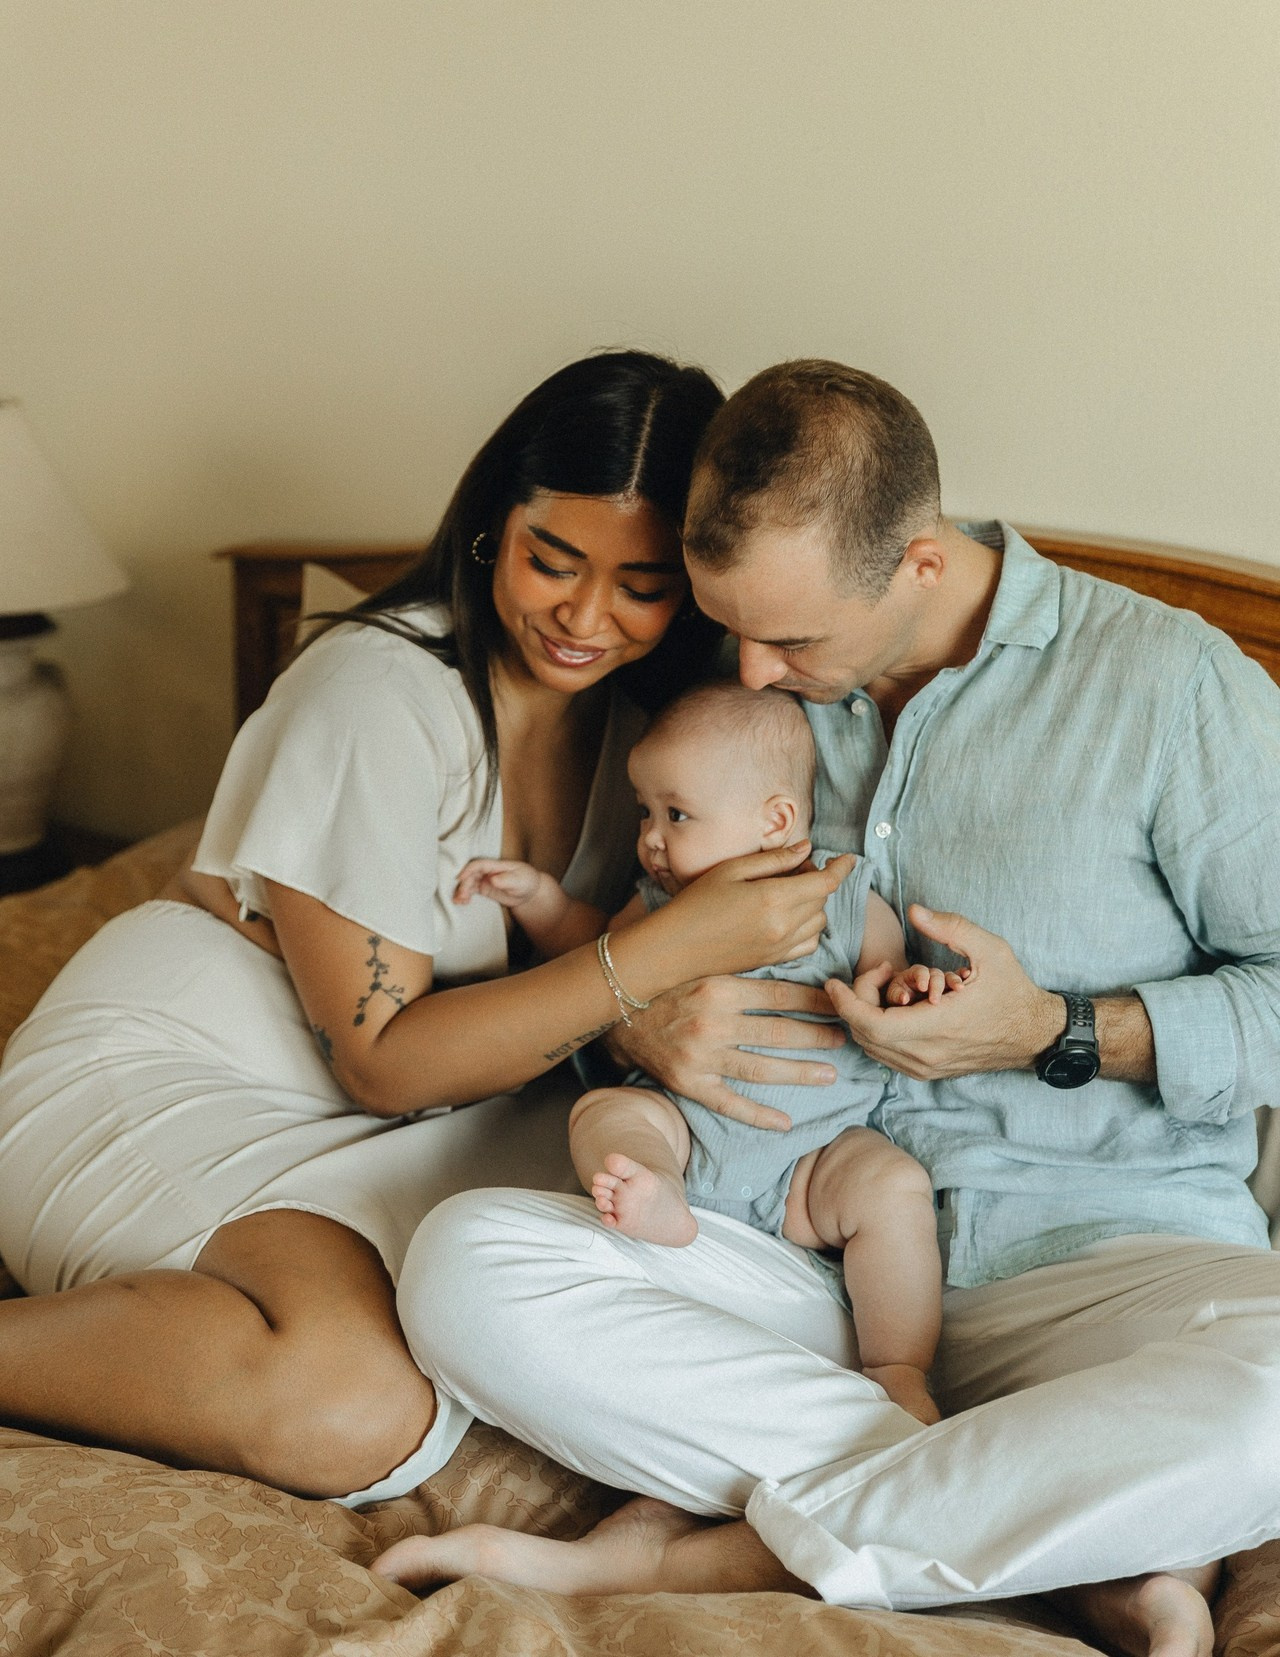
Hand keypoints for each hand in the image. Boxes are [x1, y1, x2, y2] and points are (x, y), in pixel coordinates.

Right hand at [454, 858, 541, 908]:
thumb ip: (506, 880)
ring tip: (459, 902)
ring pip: (469, 883)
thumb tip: (492, 879)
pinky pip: (471, 891)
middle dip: (464, 885)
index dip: (468, 870)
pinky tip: (462, 903)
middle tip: (461, 896)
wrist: (530, 892)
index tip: (460, 878)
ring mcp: (485, 880)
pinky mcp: (484, 888)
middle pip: (471, 875)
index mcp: (496, 865)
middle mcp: (488, 871)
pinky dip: (465, 896)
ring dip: (462, 891)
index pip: (478, 864)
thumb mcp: (519, 880)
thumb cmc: (527, 881)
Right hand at [604, 974, 847, 1130]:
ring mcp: (701, 1057)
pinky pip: (729, 1104)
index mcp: (719, 987)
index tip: (840, 1006)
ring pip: (761, 1069)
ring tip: (830, 1075)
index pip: (781, 996)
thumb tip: (794, 971)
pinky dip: (758, 1116)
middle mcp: (712, 1023)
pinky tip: (785, 1123)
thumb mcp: (706, 966)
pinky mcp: (689, 1084)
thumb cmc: (670, 986)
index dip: (816, 1001)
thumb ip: (745, 971)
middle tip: (844, 1040)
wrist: (618, 1014)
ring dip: (800, 1073)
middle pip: (778, 1033)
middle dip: (817, 1037)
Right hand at [660, 841, 858, 979]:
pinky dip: (809, 928)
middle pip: (823, 900)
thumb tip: (806, 849)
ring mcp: (779, 947)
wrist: (674, 948)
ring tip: (789, 892)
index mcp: (773, 899)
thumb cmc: (695, 904)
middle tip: (794, 867)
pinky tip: (789, 917)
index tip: (849, 858)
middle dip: (818, 879)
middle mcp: (782, 926)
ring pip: (819, 922)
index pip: (825, 881)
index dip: (842, 867)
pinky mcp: (773, 961)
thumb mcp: (731, 870)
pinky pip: (808, 944)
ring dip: (815, 904)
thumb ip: (773, 860)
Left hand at [829, 905, 1061, 1079]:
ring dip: (865, 1018)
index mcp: (938, 1026)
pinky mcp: (929, 1073)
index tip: (832, 982)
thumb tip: (915, 910)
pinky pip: (887, 1056)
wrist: (1035, 1034)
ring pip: (872, 1049)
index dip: (846, 1002)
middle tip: (876, 973)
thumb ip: (950, 927)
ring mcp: (927, 1069)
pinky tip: (894, 1006)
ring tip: (885, 986)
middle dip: (856, 1002)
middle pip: (865, 1036)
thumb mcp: (989, 950)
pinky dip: (877, 1032)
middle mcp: (927, 1055)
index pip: (872, 1024)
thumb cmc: (1013, 991)